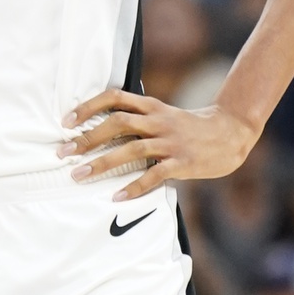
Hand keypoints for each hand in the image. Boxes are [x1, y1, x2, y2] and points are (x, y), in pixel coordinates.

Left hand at [60, 89, 257, 201]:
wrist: (230, 132)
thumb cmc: (190, 127)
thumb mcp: (163, 115)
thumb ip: (139, 120)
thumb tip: (103, 132)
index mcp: (151, 106)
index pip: (114, 98)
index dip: (88, 107)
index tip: (66, 121)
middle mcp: (158, 121)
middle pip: (117, 123)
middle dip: (87, 138)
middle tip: (63, 152)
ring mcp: (170, 141)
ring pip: (131, 149)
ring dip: (102, 163)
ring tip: (80, 175)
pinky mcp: (182, 162)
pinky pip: (154, 174)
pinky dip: (134, 186)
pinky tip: (117, 196)